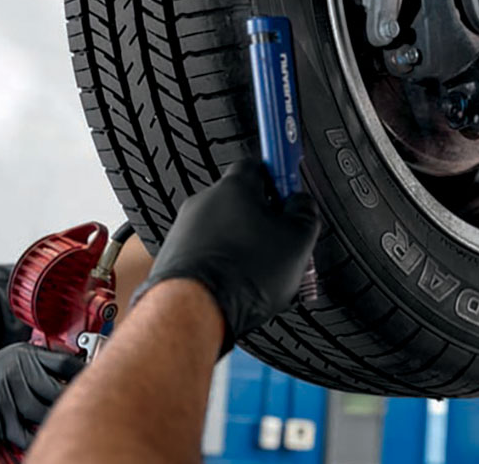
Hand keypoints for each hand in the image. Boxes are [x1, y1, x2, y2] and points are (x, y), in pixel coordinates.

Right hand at [0, 342, 82, 461]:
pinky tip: (46, 437)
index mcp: (25, 356)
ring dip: (57, 421)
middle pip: (60, 390)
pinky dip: (39, 438)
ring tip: (66, 423)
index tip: (96, 380)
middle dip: (72, 402)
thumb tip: (74, 370)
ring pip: (46, 413)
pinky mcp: (2, 419)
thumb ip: (39, 365)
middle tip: (83, 407)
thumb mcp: (11, 362)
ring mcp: (10, 396)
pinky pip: (29, 433)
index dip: (84, 373)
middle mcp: (19, 373)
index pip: (65, 362)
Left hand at [134, 158, 321, 352]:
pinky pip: (207, 255)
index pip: (260, 166)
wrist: (195, 311)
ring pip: (224, 232)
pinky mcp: (173, 257)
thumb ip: (305, 212)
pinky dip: (222, 267)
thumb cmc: (243, 275)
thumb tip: (303, 203)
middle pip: (242, 203)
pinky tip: (237, 289)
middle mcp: (204, 202)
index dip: (280, 183)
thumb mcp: (298, 241)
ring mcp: (184, 229)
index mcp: (235, 187)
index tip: (290, 195)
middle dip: (263, 223)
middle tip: (282, 248)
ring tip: (261, 278)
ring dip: (242, 248)